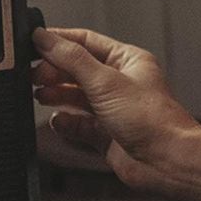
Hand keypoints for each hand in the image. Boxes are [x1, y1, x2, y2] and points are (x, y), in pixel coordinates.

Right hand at [31, 26, 199, 194]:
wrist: (166, 161)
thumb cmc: (152, 120)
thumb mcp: (105, 81)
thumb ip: (71, 59)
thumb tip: (45, 38)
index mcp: (128, 60)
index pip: (86, 42)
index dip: (59, 41)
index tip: (33, 43)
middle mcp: (121, 82)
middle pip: (78, 68)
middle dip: (54, 70)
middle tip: (33, 75)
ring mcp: (113, 109)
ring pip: (76, 96)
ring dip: (57, 94)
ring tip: (39, 94)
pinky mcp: (107, 134)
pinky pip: (79, 124)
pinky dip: (66, 122)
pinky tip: (58, 120)